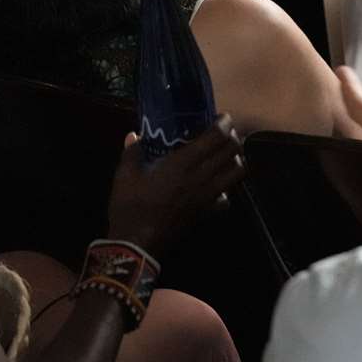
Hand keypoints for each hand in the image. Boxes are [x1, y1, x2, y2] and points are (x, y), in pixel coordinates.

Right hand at [105, 116, 247, 254]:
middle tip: (225, 133)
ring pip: (237, 173)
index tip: (223, 118)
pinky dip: (227, 188)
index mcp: (182, 164)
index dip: (224, 124)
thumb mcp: (124, 176)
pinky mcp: (207, 212)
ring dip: (236, 160)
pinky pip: (226, 197)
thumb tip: (134, 135)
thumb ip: (132, 152)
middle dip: (234, 138)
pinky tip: (216, 185)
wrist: (137, 244)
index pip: (215, 138)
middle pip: (232, 152)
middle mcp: (201, 177)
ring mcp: (207, 196)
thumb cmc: (130, 206)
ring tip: (225, 155)